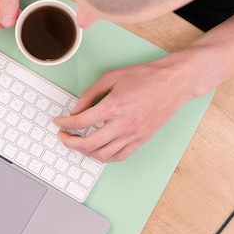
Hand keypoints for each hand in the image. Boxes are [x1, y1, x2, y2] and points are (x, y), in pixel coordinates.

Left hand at [53, 59, 189, 162]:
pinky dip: (105, 157)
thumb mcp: (112, 77)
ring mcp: (134, 135)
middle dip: (70, 142)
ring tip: (78, 143)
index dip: (65, 123)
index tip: (58, 122)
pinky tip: (98, 150)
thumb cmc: (146, 76)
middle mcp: (123, 124)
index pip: (81, 122)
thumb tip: (76, 110)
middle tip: (63, 136)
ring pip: (103, 154)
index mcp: (114, 106)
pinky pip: (120, 156)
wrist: (174, 82)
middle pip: (88, 143)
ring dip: (85, 152)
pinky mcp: (142, 140)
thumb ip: (90, 94)